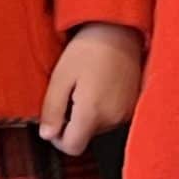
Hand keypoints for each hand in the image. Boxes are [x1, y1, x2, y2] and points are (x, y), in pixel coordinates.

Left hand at [38, 22, 142, 154]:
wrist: (118, 31)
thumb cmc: (88, 49)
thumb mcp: (60, 77)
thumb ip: (52, 109)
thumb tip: (46, 135)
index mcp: (92, 113)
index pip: (73, 147)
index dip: (58, 138)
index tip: (54, 119)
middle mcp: (112, 119)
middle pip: (85, 137)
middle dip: (72, 122)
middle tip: (68, 93)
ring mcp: (125, 114)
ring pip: (97, 128)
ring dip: (86, 114)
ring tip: (84, 86)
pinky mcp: (132, 107)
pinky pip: (110, 117)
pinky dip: (101, 108)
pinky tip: (98, 86)